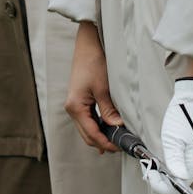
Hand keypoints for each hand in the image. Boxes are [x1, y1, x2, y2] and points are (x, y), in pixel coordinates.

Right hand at [64, 22, 122, 153]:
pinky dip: (97, 126)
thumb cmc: (94, 63)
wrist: (88, 45)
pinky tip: (108, 129)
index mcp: (75, 107)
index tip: (119, 148)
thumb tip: (117, 127)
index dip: (105, 143)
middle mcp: (72, 108)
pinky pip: (87, 119)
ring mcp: (74, 104)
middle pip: (87, 134)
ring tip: (116, 139)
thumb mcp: (104, 88)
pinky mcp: (79, 100)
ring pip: (86, 128)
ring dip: (100, 135)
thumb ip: (109, 110)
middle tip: (120, 147)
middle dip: (102, 142)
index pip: (91, 133)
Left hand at [145, 76, 192, 193]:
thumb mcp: (173, 138)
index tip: (148, 173)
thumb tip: (177, 180)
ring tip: (150, 159)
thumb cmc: (183, 115)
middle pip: (176, 184)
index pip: (176, 189)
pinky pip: (179, 166)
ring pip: (176, 176)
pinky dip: (167, 165)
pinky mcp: (192, 152)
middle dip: (159, 178)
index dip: (159, 185)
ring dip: (162, 172)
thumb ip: (174, 160)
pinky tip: (159, 155)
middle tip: (146, 165)